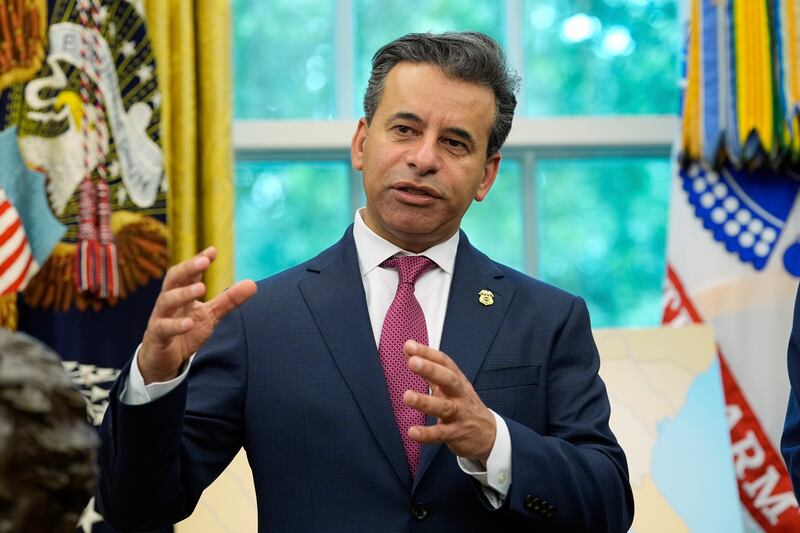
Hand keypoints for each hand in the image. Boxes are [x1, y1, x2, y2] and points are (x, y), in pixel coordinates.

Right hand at [139, 247, 256, 383]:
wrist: (163, 361)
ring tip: (201, 288)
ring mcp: (160, 318)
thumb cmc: (185, 332)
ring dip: (183, 293)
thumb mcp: (210, 315)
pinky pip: (164, 328)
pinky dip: (176, 325)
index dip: (199, 261)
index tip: (212, 250)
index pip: (189, 273)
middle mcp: (168, 302)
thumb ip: (228, 300)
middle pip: (173, 280)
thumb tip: (253, 284)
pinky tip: (189, 323)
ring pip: (167, 301)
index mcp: (181, 294)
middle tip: (203, 261)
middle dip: (188, 268)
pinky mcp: (157, 337)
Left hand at [402, 340, 495, 463]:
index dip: (427, 353)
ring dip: (425, 401)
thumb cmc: (463, 405)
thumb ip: (429, 369)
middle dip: (431, 370)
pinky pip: (441, 434)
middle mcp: (460, 395)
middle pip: (448, 379)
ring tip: (407, 396)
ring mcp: (459, 415)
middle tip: (412, 362)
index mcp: (457, 380)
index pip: (444, 362)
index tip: (409, 345)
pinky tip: (412, 432)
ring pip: (444, 407)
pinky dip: (426, 433)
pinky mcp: (456, 434)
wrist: (488, 435)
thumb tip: (408, 349)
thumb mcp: (450, 386)